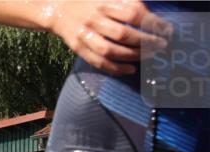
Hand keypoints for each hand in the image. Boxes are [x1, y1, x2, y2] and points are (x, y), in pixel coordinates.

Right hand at [48, 0, 170, 74]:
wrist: (59, 10)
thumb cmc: (90, 2)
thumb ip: (129, 2)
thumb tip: (153, 16)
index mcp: (105, 3)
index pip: (133, 14)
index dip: (152, 23)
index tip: (167, 30)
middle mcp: (94, 19)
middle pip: (123, 34)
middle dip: (146, 41)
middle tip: (161, 45)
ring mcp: (85, 35)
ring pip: (110, 50)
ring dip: (132, 55)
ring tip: (149, 56)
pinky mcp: (78, 48)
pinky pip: (98, 62)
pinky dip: (115, 68)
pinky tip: (130, 69)